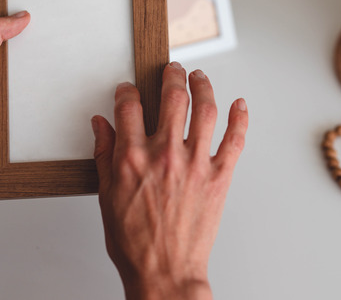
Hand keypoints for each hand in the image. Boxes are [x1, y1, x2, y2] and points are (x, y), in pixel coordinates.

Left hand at [0, 12, 29, 260]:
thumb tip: (17, 17)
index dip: (9, 35)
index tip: (29, 25)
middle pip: (6, 69)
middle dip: (22, 65)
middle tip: (41, 54)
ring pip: (13, 93)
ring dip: (24, 92)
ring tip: (40, 82)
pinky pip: (17, 115)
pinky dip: (25, 113)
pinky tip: (32, 108)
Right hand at [92, 62, 248, 299]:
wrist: (164, 272)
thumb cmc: (135, 242)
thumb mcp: (106, 197)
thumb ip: (104, 156)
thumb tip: (101, 125)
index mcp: (133, 159)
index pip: (129, 107)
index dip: (128, 91)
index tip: (129, 89)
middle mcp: (165, 155)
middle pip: (173, 98)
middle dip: (172, 76)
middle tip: (172, 69)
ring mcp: (196, 164)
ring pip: (205, 110)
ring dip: (204, 86)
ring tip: (200, 77)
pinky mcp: (220, 177)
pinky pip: (235, 139)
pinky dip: (240, 118)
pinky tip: (239, 104)